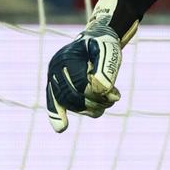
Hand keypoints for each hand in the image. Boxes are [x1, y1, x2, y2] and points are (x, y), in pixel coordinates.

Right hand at [46, 0, 135, 132]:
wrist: (97, 41)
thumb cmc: (104, 46)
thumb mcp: (109, 52)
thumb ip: (106, 69)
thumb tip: (102, 91)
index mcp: (66, 58)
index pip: (80, 84)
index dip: (98, 94)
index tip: (115, 95)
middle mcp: (55, 69)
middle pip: (72, 96)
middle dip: (95, 102)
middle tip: (113, 99)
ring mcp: (53, 79)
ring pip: (68, 103)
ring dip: (89, 108)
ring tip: (107, 102)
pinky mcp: (55, 89)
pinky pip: (54, 104)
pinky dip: (57, 116)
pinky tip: (61, 128)